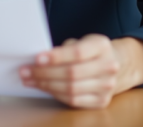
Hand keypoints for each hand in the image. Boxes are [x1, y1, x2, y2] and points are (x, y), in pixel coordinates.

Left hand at [19, 35, 142, 108]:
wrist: (116, 64)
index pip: (77, 53)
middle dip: (44, 73)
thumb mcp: (82, 41)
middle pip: (72, 73)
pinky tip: (44, 88)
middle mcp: (108, 66)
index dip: (56, 57)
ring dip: (46, 86)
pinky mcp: (102, 101)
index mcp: (102, 46)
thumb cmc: (91, 51)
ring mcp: (107, 86)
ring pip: (71, 89)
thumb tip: (38, 59)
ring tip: (30, 80)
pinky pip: (74, 100)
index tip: (37, 58)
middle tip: (26, 71)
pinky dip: (56, 95)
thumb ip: (64, 49)